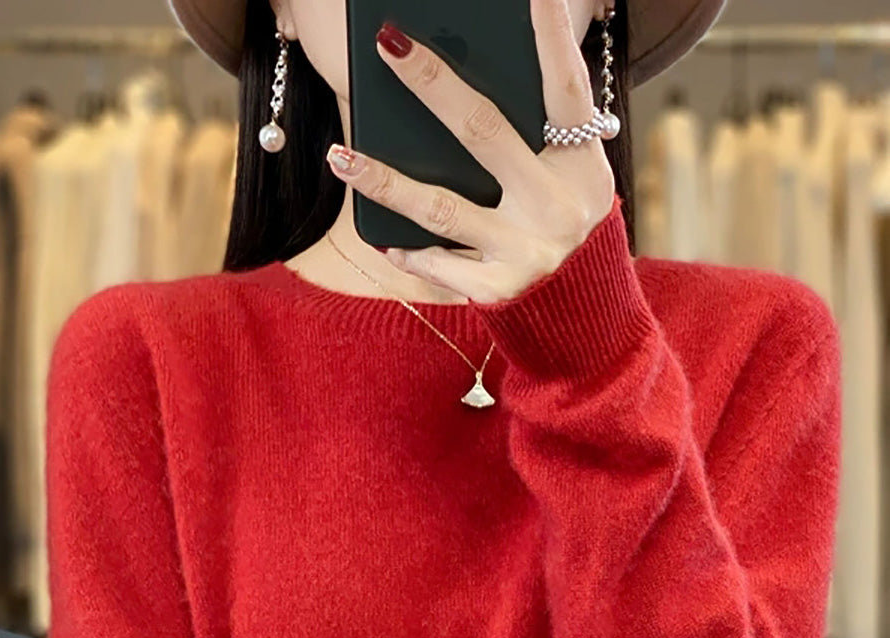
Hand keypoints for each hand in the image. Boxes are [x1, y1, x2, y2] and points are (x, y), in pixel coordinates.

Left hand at [327, 0, 615, 304]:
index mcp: (580, 162)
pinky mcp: (500, 289)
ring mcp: (527, 249)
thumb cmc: (561, 222)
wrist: (584, 313)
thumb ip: (533, 135)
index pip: (566, 90)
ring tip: (340, 157)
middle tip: (388, 46)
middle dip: (432, 85)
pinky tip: (383, 240)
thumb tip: (460, 82)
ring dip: (385, 182)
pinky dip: (411, 253)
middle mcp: (556, 203)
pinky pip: (441, 266)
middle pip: (483, 132)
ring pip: (442, 208)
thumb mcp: (568, 175)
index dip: (552, 38)